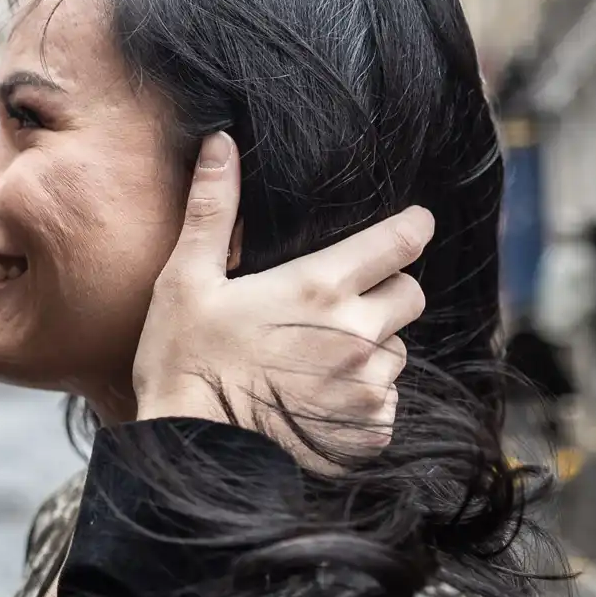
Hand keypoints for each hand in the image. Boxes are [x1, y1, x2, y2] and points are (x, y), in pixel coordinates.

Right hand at [132, 133, 432, 467]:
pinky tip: (315, 403)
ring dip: (370, 351)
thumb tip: (220, 143)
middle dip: (387, 292)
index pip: (401, 241)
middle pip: (411, 295)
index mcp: (320, 287)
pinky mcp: (368, 431)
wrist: (192, 453)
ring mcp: (367, 386)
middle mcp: (358, 333)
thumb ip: (213, 210)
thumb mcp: (187, 279)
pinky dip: (360, 402)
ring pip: (396, 353)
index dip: (410, 229)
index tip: (409, 228)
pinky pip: (385, 405)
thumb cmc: (185, 362)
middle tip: (340, 306)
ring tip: (316, 362)